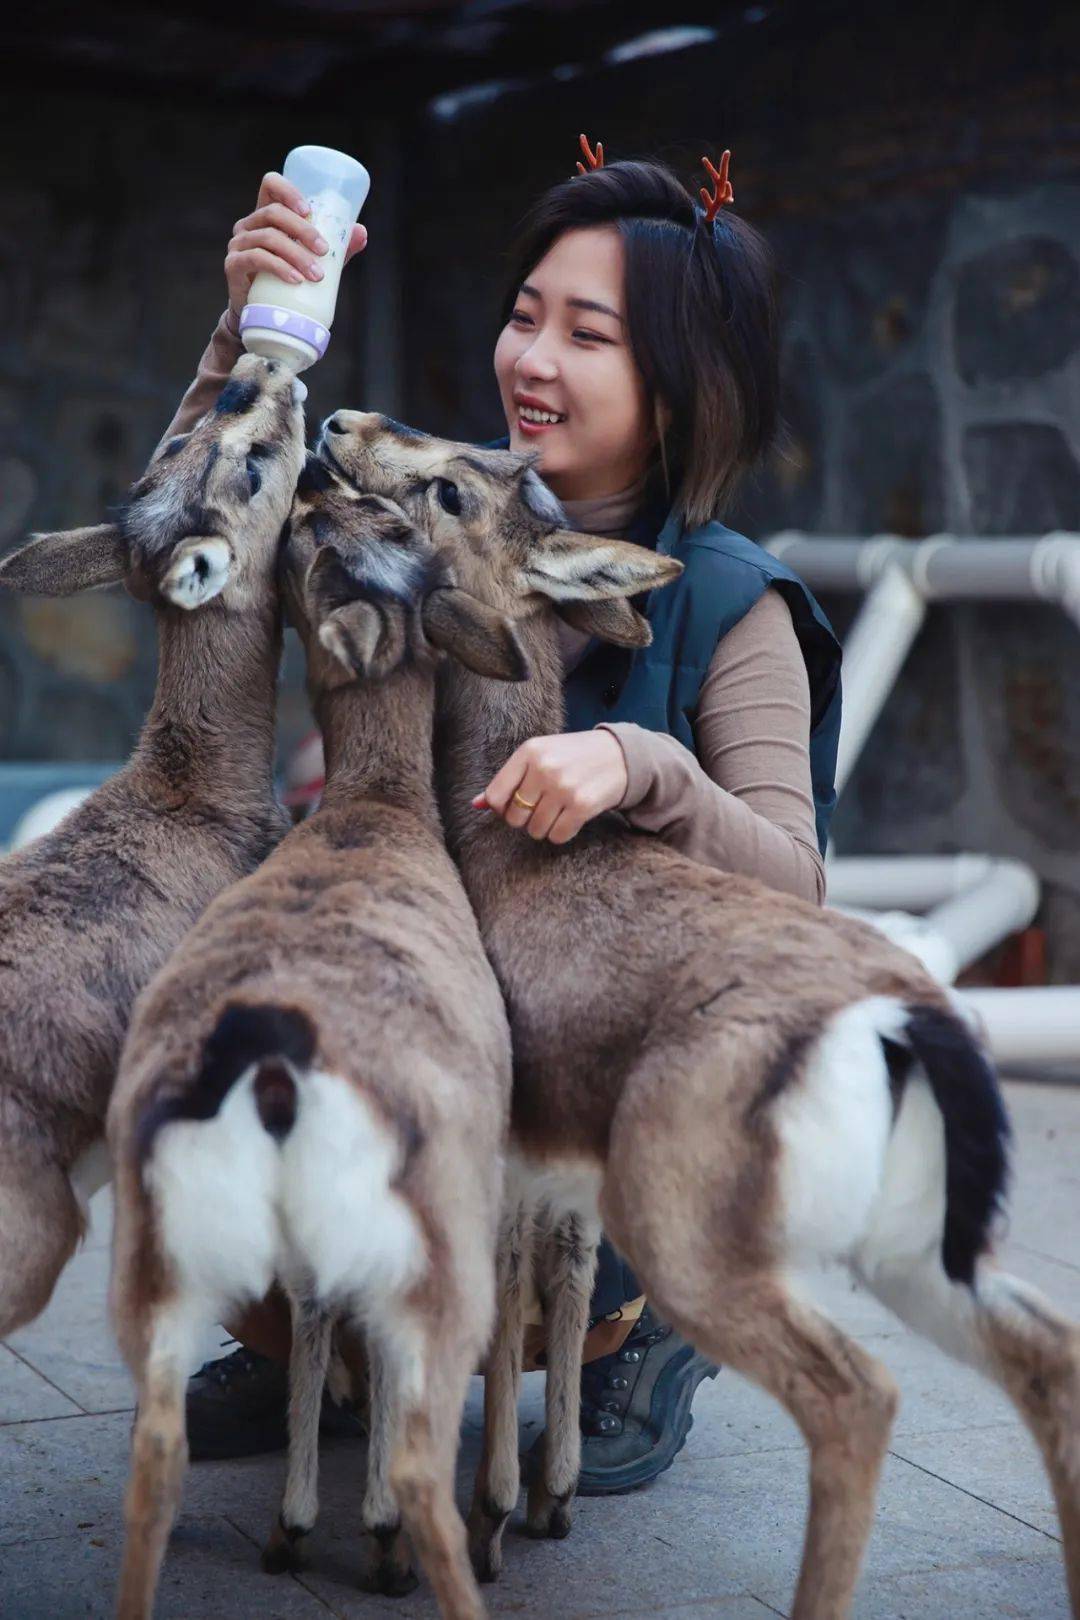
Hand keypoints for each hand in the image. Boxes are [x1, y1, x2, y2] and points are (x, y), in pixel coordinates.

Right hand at [225, 171, 368, 318]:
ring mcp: (239, 244)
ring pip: (267, 237)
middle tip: (323, 250)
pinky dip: (279, 268)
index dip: (288, 190)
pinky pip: (256, 258)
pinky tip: (295, 279)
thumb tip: (361, 232)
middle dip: (302, 230)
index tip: (309, 210)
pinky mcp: (233, 265)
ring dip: (296, 254)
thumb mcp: (314, 261)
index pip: (271, 185)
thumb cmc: (289, 281)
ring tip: (316, 275)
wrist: (265, 314)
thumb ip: (337, 248)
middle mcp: (249, 225)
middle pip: (273, 212)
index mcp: (267, 215)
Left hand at [474, 731, 627, 844]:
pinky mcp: (582, 805)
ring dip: (544, 828)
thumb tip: (475, 805)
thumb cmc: (572, 756)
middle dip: (526, 819)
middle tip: (542, 808)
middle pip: (515, 817)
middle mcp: (544, 767)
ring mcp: (563, 787)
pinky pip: (557, 836)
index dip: (502, 809)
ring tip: (557, 811)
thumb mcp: (539, 757)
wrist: (619, 755)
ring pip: (535, 830)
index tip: (516, 805)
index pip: (496, 797)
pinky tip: (570, 818)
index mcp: (529, 751)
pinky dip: (561, 834)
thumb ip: (507, 780)